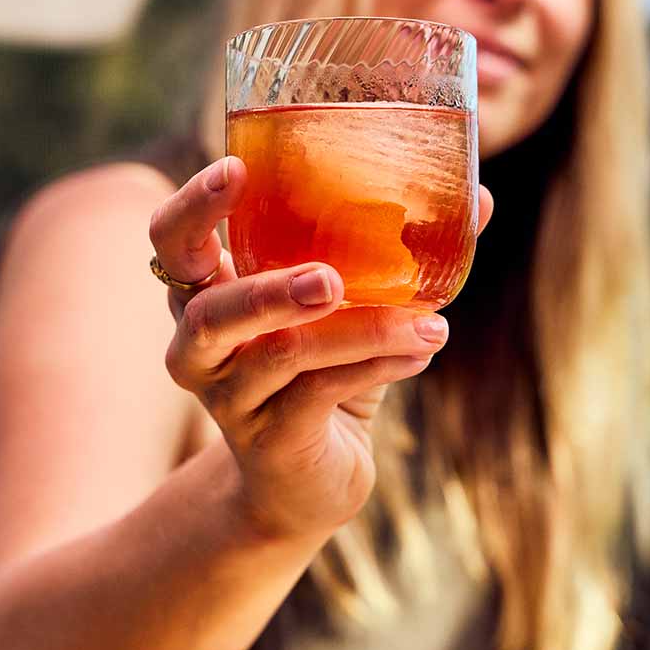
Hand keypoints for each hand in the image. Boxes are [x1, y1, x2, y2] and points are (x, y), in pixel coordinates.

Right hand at [150, 156, 492, 539]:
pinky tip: (424, 350)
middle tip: (329, 277)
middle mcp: (200, 348)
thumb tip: (477, 197)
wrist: (308, 480)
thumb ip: (393, 256)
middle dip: (266, 290)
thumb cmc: (321, 374)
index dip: (194, 206)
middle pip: (206, 314)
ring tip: (428, 321)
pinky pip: (321, 394)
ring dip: (360, 332)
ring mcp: (230, 399)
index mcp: (205, 295)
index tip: (239, 168)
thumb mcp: (347, 310)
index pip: (171, 241)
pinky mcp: (270, 439)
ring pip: (281, 355)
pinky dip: (379, 365)